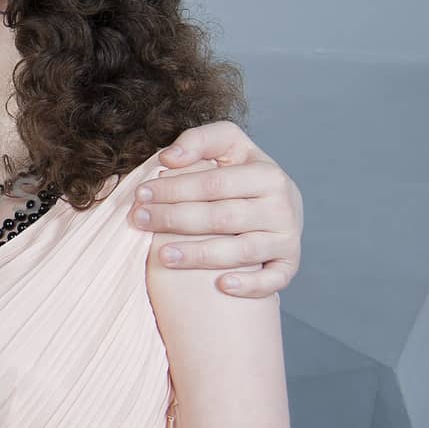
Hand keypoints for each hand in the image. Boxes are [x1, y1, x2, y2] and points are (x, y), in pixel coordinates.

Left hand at [132, 122, 301, 297]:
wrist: (277, 205)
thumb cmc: (240, 176)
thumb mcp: (227, 148)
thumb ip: (198, 142)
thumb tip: (168, 159)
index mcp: (268, 174)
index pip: (214, 184)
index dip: (174, 189)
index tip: (141, 193)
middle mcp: (282, 207)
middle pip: (222, 217)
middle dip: (175, 219)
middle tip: (139, 220)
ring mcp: (286, 238)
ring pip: (241, 251)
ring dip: (200, 255)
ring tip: (162, 255)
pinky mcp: (289, 264)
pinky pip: (273, 280)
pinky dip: (251, 285)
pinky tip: (221, 285)